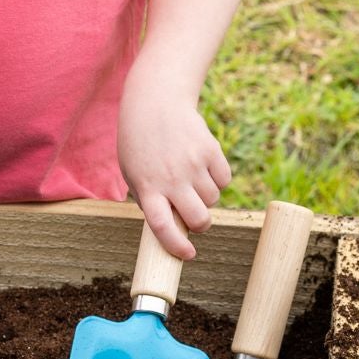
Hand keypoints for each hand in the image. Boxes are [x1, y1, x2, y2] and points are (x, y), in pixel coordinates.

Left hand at [118, 91, 230, 260]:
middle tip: (197, 219)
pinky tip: (203, 166)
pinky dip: (218, 179)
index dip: (177, 246)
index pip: (163, 226)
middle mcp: (171, 179)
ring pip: (213, 199)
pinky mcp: (210, 150)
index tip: (188, 254)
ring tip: (192, 179)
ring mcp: (193, 164)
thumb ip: (151, 200)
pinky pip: (224, 179)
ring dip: (206, 197)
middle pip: (199, 219)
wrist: (155, 103)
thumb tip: (175, 227)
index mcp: (148, 188)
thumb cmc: (141, 144)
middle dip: (201, 225)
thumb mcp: (134, 174)